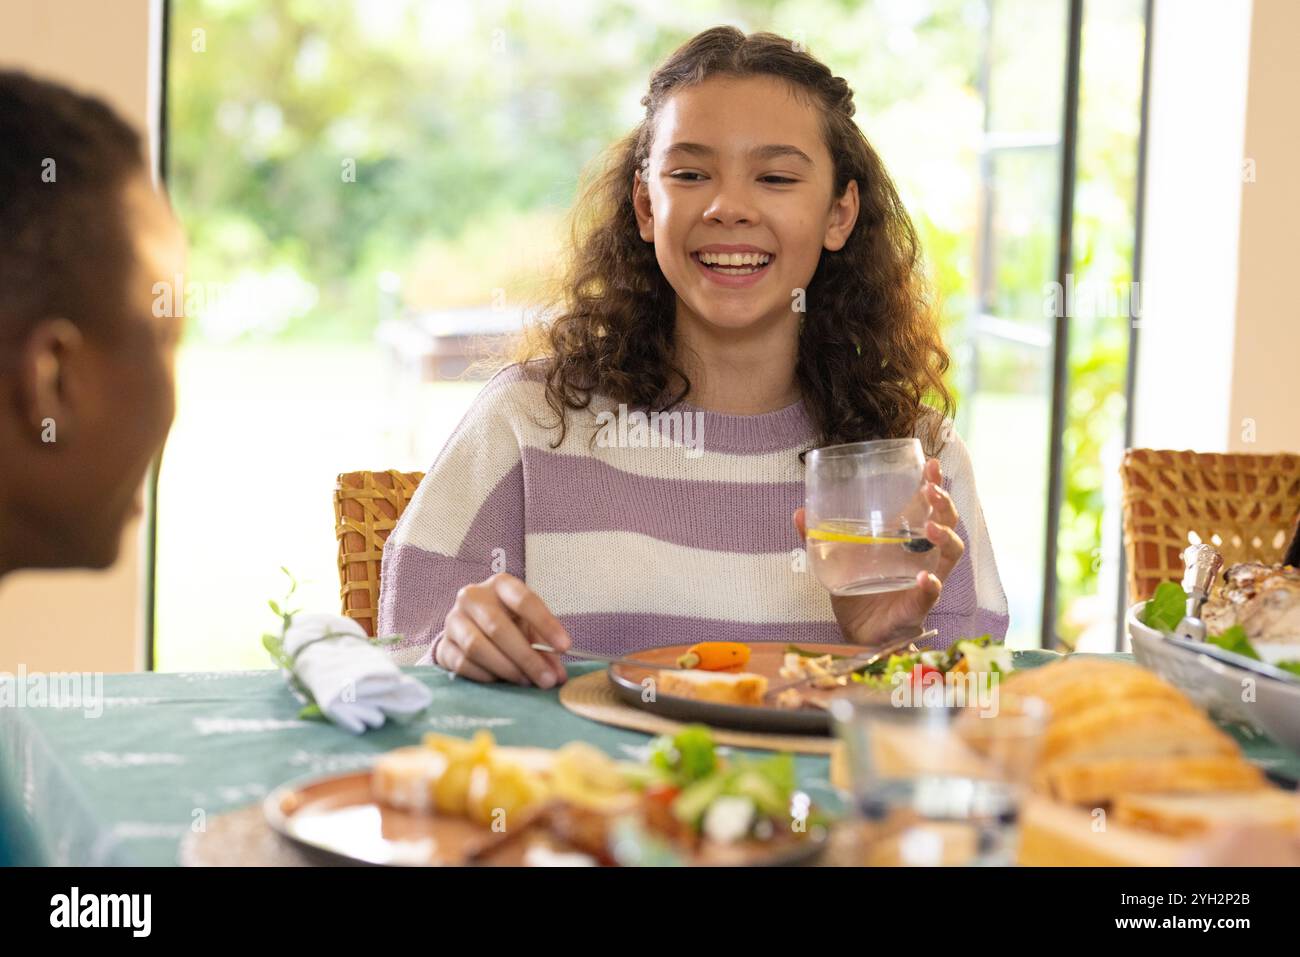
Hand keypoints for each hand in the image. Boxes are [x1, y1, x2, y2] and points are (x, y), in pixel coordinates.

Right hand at [434, 572, 570, 687]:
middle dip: (526, 657)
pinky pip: (463, 664)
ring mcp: (453, 620)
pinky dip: (486, 676)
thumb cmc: (509, 623)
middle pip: (497, 627)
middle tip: (546, 679)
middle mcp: (472, 597)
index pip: (524, 600)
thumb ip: (545, 648)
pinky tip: (502, 682)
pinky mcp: (443, 646)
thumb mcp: (529, 626)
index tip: (565, 647)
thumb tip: (558, 676)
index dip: (546, 624)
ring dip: (506, 668)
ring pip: (477, 646)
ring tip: (527, 682)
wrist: (471, 628)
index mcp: (500, 584)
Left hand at [795, 457, 963, 645]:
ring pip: (949, 554)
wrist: (858, 633)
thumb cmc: (856, 591)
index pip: (928, 506)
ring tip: (929, 527)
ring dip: (943, 537)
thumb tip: (799, 512)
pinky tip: (926, 578)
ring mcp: (925, 580)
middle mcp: (923, 556)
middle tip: (930, 490)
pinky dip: (931, 585)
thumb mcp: (836, 560)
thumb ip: (817, 538)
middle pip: (948, 524)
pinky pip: (931, 594)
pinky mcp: (917, 606)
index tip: (930, 463)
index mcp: (906, 540)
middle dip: (944, 504)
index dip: (934, 484)